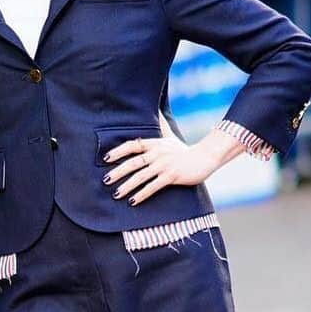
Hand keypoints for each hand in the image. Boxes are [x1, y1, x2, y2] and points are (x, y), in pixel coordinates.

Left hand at [103, 132, 221, 204]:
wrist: (205, 158)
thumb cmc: (184, 150)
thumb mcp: (170, 136)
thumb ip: (161, 125)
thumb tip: (157, 110)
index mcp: (155, 144)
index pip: (132, 145)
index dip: (118, 151)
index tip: (105, 159)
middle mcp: (158, 153)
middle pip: (133, 163)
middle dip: (117, 172)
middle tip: (105, 180)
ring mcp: (165, 165)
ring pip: (141, 176)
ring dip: (127, 186)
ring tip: (116, 194)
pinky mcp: (172, 176)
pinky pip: (153, 186)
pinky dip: (142, 194)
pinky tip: (133, 201)